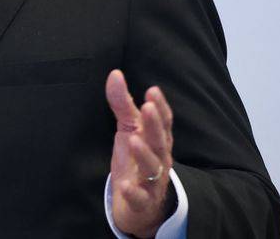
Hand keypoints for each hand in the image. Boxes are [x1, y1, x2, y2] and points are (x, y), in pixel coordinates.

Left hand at [105, 69, 175, 237]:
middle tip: (147, 108)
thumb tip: (115, 74)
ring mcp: (152, 181)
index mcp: (157, 141)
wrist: (140, 205)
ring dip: (144, 154)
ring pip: (152, 168)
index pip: (164, 122)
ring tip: (134, 140)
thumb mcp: (128, 130)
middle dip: (155, 125)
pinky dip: (133, 192)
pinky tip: (125, 186)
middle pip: (160, 141)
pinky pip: (140, 197)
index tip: (153, 90)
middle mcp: (159, 159)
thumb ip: (122, 103)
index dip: (161, 107)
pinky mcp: (142, 201)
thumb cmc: (135, 161)